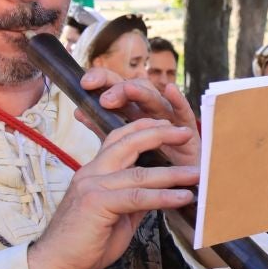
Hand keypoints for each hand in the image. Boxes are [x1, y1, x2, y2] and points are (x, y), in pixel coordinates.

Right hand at [25, 118, 199, 268]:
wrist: (56, 262)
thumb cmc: (86, 242)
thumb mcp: (117, 216)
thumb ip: (135, 200)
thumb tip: (160, 193)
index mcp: (95, 171)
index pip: (119, 140)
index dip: (144, 129)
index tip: (169, 126)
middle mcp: (92, 172)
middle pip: (128, 143)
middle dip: (160, 134)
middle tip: (187, 132)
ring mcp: (93, 185)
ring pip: (138, 172)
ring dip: (173, 173)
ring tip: (198, 173)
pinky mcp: (97, 203)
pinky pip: (137, 197)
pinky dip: (163, 196)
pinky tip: (183, 197)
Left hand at [77, 67, 201, 167]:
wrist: (180, 188)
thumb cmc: (152, 168)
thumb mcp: (122, 148)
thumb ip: (104, 129)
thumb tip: (79, 111)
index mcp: (133, 111)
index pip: (116, 87)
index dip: (102, 81)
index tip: (85, 84)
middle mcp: (151, 111)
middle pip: (134, 88)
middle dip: (118, 88)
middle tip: (105, 98)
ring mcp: (170, 120)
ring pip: (155, 99)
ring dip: (141, 93)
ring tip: (129, 89)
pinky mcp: (189, 133)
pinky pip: (184, 114)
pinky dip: (178, 101)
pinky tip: (171, 90)